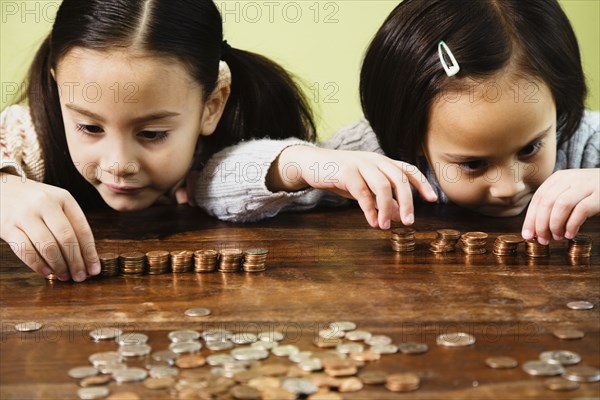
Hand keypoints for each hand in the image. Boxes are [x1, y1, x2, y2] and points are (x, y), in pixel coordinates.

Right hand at [0, 173, 100, 280]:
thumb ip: (70, 223)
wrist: (0, 188)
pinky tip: (46, 272)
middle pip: (67, 238)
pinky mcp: (7, 226)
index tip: (94, 269)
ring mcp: (25, 214)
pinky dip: (37, 264)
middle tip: (80, 277)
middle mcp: (45, 203)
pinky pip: (25, 250)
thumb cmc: (33, 200)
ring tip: (64, 276)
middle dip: (76, 262)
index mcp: (63, 198)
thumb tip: (86, 257)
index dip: (90, 252)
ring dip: (59, 265)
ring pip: (47, 246)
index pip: (82, 229)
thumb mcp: (56, 202)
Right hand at [269, 146, 437, 228]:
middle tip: (410, 222)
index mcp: (382, 162)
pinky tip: (372, 222)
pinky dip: (369, 209)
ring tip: (386, 226)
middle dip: (407, 201)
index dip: (421, 183)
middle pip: (399, 179)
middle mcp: (375, 160)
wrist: (313, 164)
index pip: (408, 170)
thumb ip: (383, 199)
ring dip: (387, 208)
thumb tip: (401, 216)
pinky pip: (362, 192)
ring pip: (382, 186)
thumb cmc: (342, 176)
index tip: (432, 200)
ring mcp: (360, 164)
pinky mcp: (346, 172)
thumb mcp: (366, 188)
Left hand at [522, 169, 599, 243]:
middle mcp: (569, 178)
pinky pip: (581, 210)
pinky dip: (572, 224)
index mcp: (558, 178)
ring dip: (555, 224)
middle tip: (542, 240)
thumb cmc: (590, 193)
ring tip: (557, 237)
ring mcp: (585, 185)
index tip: (527, 235)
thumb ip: (553, 206)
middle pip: (547, 202)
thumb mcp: (568, 193)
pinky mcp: (599, 195)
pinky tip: (570, 234)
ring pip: (561, 205)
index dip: (530, 218)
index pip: (537, 198)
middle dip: (541, 224)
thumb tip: (534, 229)